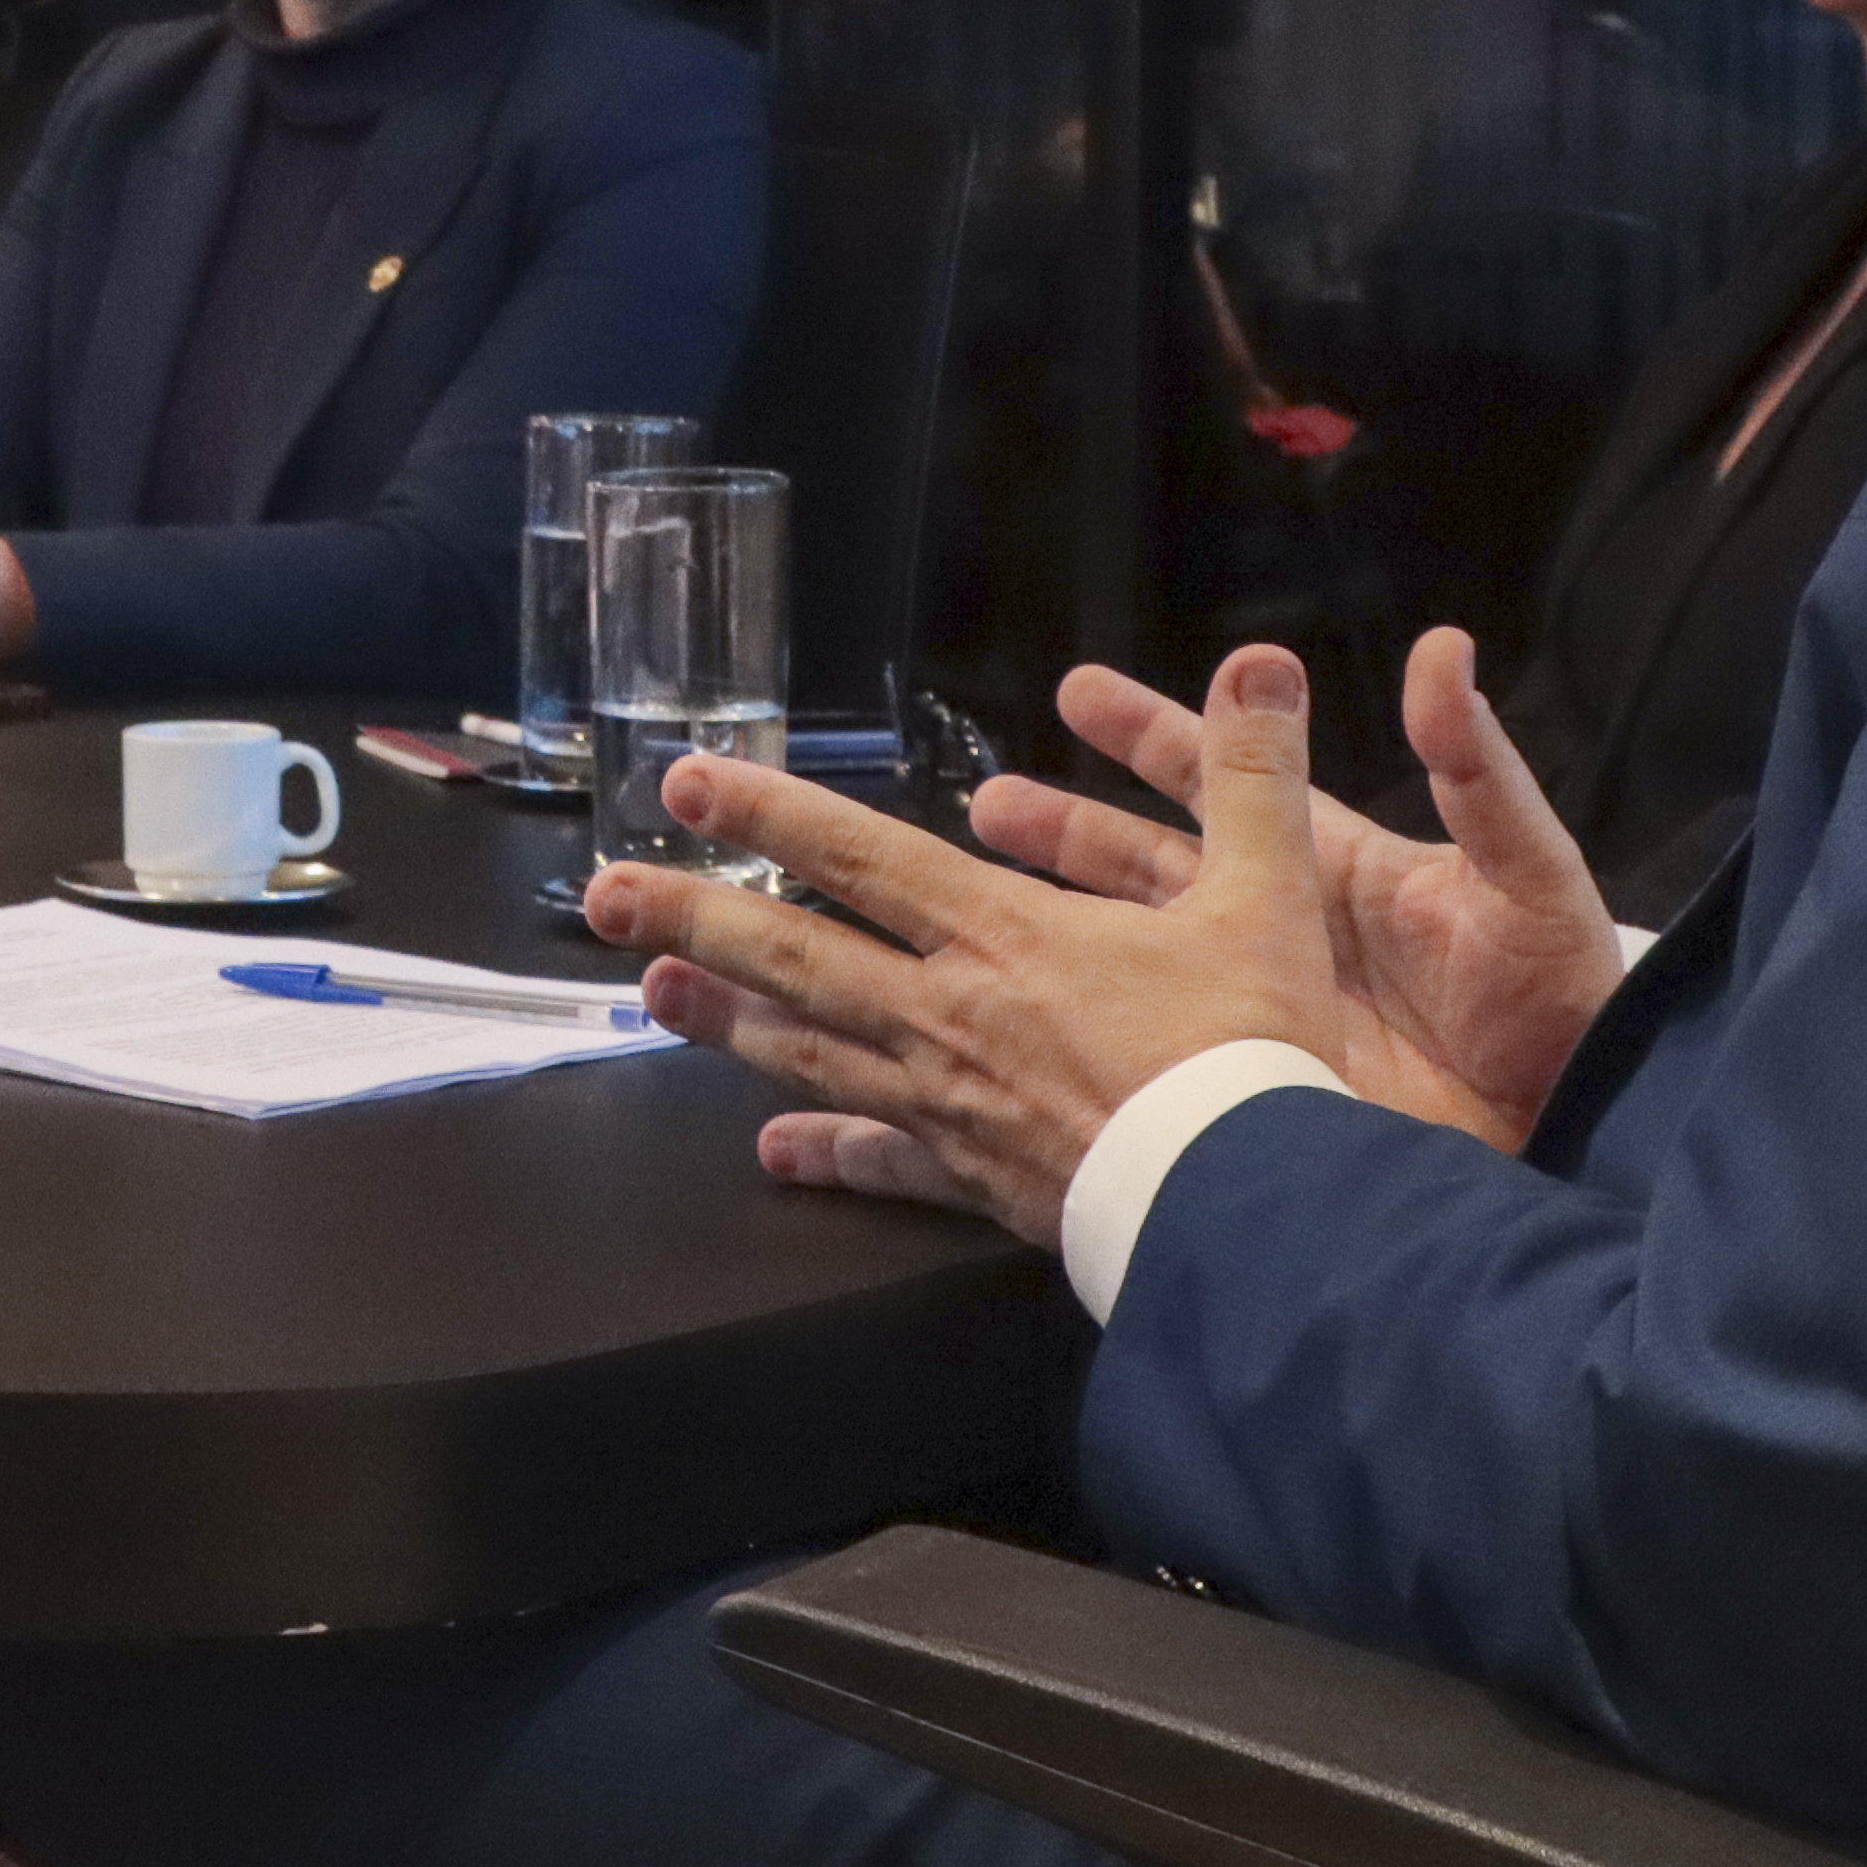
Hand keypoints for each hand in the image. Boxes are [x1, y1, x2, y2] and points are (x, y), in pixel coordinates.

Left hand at [588, 649, 1357, 1247]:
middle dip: (692, 914)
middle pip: (794, 955)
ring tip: (648, 992)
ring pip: (809, 1050)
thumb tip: (1261, 662)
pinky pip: (879, 1161)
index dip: (768, 814)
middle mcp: (947, 1013)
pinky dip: (822, 1154)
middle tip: (599, 893)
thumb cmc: (1249, 1050)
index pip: (859, 857)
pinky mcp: (969, 1179)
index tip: (685, 784)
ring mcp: (946, 1102)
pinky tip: (769, 1156)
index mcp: (1001, 934)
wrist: (1250, 1204)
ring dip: (721, 1019)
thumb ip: (1254, 777)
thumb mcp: (1266, 897)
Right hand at [1005, 634, 1623, 1149]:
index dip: (1152, 734)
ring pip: (1135, 962)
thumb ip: (1475, 768)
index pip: (1223, 785)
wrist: (1578, 1138)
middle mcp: (1282, 939)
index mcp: (1332, 869)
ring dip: (1061, 931)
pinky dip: (1089, 1048)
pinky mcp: (1255, 1094)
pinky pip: (1156, 1059)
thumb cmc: (1561, 998)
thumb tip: (1441, 653)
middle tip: (988, 806)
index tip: (1077, 693)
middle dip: (1072, 832)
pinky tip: (1026, 1046)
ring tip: (982, 910)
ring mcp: (1261, 1020)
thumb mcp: (1523, 873)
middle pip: (1151, 870)